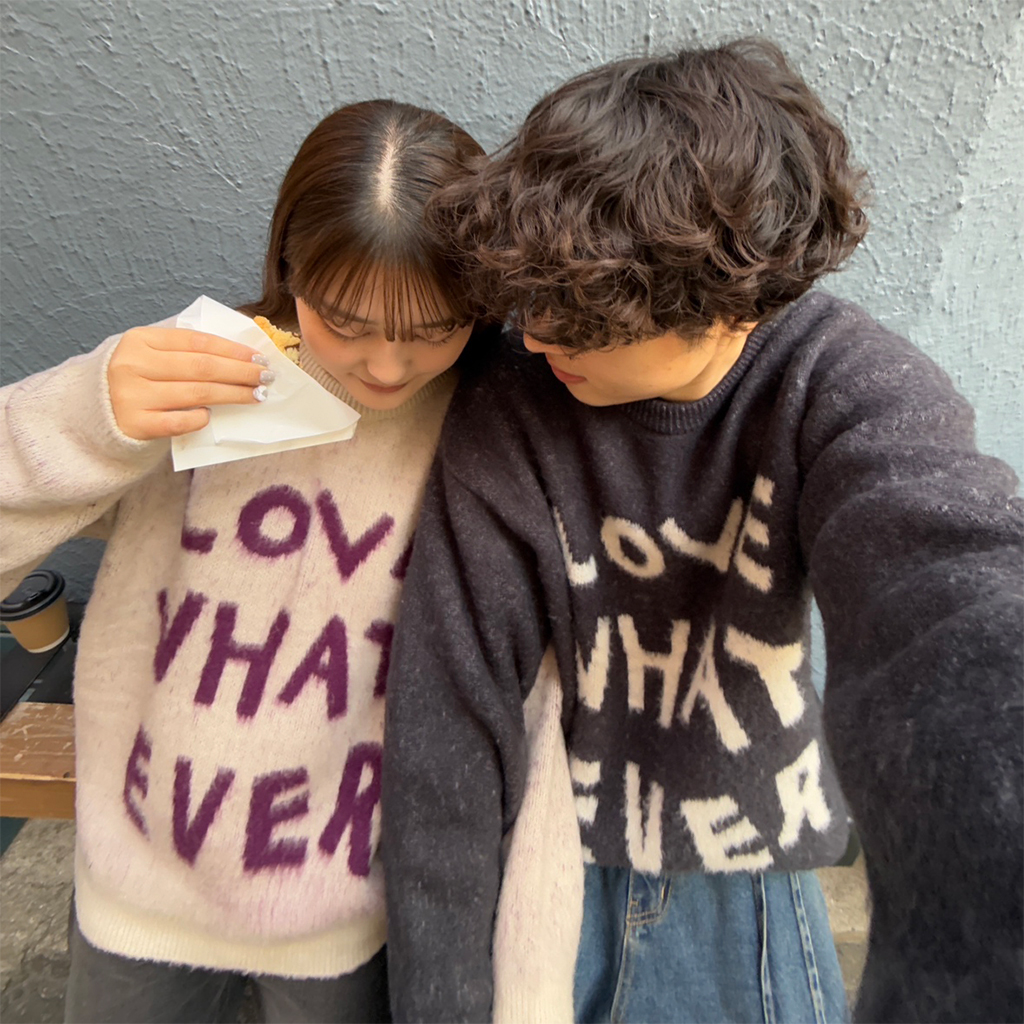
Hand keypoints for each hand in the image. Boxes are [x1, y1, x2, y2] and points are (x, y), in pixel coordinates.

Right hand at [108, 326, 272, 439]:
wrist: (92, 415)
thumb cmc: (135, 381)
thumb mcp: (151, 355)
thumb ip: (184, 349)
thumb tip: (240, 348)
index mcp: (139, 339)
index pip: (197, 341)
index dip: (233, 349)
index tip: (259, 356)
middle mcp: (132, 364)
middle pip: (202, 367)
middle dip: (240, 371)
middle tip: (266, 377)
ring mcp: (131, 395)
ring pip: (197, 393)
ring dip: (233, 394)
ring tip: (255, 395)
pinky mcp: (135, 424)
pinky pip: (179, 422)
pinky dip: (200, 418)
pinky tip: (211, 416)